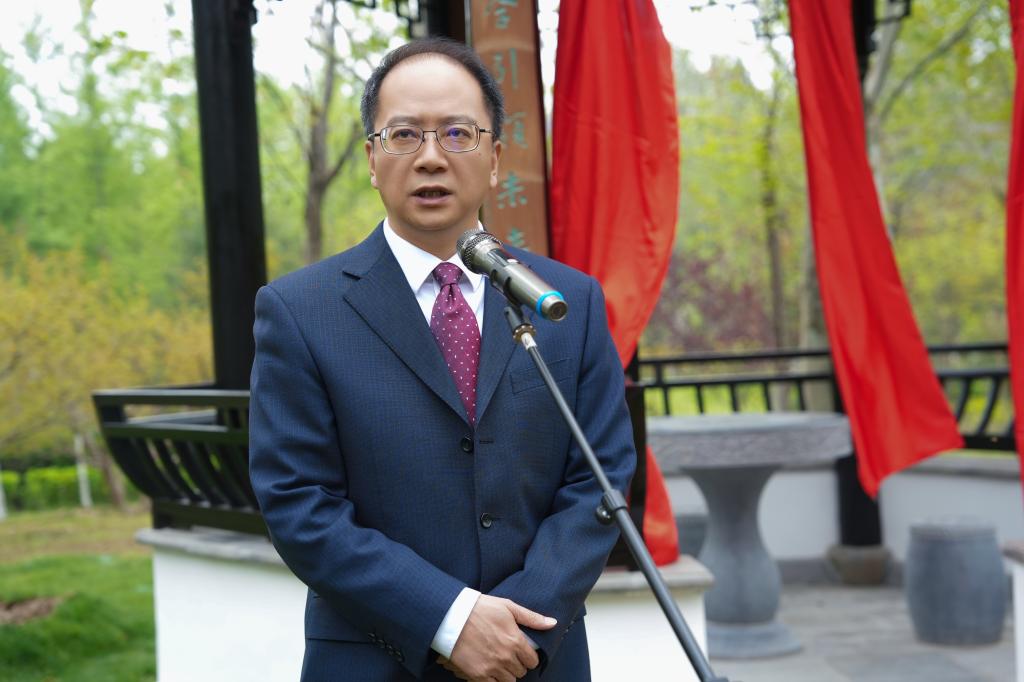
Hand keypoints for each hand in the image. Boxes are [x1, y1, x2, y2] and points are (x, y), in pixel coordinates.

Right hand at [439, 595, 555, 681]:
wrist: (452, 615)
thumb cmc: (481, 608)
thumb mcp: (508, 607)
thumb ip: (532, 618)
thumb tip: (553, 623)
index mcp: (516, 641)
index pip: (532, 661)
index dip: (528, 657)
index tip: (520, 652)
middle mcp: (506, 657)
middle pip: (521, 672)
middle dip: (517, 664)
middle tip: (507, 655)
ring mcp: (492, 668)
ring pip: (509, 681)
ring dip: (506, 674)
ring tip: (498, 662)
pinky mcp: (478, 675)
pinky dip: (493, 680)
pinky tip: (488, 669)